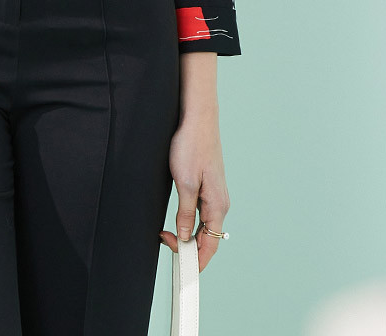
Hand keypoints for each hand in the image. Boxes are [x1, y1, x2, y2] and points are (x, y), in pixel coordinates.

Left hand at [158, 106, 229, 271]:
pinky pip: (202, 212)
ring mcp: (215, 193)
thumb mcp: (184, 183)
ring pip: (204, 225)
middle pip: (208, 237)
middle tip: (165, 242)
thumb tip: (186, 236)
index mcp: (218, 205)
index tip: (180, 268)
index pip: (211, 245)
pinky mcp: (208, 185)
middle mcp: (220, 202)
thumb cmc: (192, 145)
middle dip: (189, 247)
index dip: (196, 260)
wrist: (197, 118)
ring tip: (168, 235)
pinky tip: (179, 220)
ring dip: (189, 234)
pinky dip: (191, 221)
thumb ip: (186, 213)